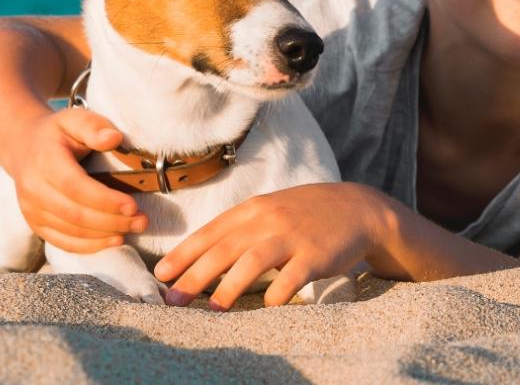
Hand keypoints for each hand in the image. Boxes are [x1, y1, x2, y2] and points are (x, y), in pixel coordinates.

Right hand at [8, 108, 147, 251]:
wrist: (23, 146)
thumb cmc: (58, 132)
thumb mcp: (74, 118)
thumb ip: (94, 126)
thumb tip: (114, 138)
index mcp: (45, 162)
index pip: (75, 187)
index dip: (104, 200)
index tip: (133, 205)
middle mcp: (33, 190)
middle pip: (75, 214)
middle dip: (111, 221)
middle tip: (142, 221)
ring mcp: (31, 210)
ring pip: (70, 231)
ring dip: (104, 235)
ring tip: (134, 229)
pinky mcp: (35, 224)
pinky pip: (62, 241)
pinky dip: (89, 246)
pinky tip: (113, 240)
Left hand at [153, 182, 391, 308]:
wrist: (358, 208)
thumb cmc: (307, 213)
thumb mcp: (272, 209)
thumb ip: (242, 227)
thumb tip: (201, 255)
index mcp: (255, 208)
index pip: (211, 231)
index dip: (184, 253)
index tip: (161, 274)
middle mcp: (270, 219)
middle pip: (225, 248)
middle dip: (194, 275)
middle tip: (172, 300)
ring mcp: (293, 236)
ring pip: (253, 261)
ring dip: (228, 287)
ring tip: (211, 310)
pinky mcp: (315, 255)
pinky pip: (291, 278)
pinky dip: (275, 294)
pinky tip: (265, 308)